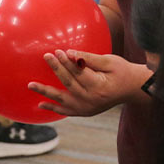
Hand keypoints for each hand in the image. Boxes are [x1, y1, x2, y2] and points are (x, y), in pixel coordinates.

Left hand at [28, 50, 151, 115]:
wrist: (133, 90)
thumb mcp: (109, 61)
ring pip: (63, 99)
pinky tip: (40, 104)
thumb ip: (89, 59)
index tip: (57, 51)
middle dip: (56, 69)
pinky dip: (53, 108)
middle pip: (69, 83)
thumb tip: (70, 53)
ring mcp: (87, 108)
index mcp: (99, 86)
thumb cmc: (122, 71)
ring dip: (46, 92)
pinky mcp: (85, 111)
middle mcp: (91, 100)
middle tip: (46, 56)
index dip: (67, 62)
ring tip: (31, 85)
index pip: (78, 73)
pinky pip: (66, 111)